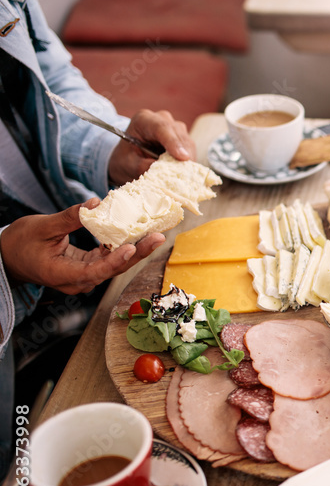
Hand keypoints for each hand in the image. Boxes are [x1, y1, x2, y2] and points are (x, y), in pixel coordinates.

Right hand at [0, 200, 164, 293]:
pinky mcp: (88, 267)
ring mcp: (84, 276)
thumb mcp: (42, 227)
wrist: (8, 257)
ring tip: (156, 235)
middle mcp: (78, 281)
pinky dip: (122, 247)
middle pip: (113, 269)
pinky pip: (109, 259)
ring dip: (135, 250)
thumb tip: (95, 204)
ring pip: (114, 265)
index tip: (132, 248)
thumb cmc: (20, 243)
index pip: (95, 271)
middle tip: (158, 237)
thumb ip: (69, 218)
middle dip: (138, 254)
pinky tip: (139, 235)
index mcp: (62, 274)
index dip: (115, 261)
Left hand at [108, 109, 195, 184]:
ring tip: (184, 174)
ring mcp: (173, 127)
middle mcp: (161, 119)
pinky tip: (185, 171)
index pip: (162, 127)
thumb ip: (145, 167)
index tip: (183, 158)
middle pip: (178, 134)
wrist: (128, 159)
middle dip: (183, 153)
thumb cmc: (125, 159)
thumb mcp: (129, 165)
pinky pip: (190, 149)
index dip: (173, 142)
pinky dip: (189, 160)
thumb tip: (166, 172)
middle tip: (186, 173)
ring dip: (188, 158)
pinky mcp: (182, 138)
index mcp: (143, 120)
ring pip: (187, 141)